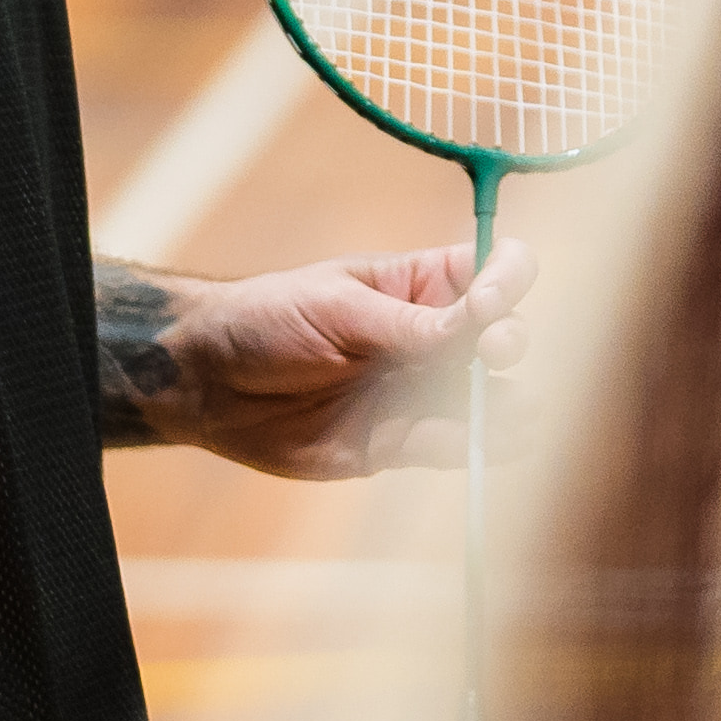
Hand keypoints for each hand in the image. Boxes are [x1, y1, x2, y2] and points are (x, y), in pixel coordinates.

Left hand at [102, 235, 532, 479]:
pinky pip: (448, 449)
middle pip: (503, 336)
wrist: (208, 383)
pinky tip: (478, 446)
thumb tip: (477, 326)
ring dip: (507, 408)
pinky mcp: (399, 443)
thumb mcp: (336, 307)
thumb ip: (406, 325)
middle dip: (509, 343)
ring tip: (513, 416)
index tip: (489, 300)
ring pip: (488, 402)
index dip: (507, 280)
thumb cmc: (266, 319)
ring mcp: (419, 392)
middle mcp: (433, 338)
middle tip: (492, 353)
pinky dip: (469, 450)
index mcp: (421, 285)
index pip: (492, 270)